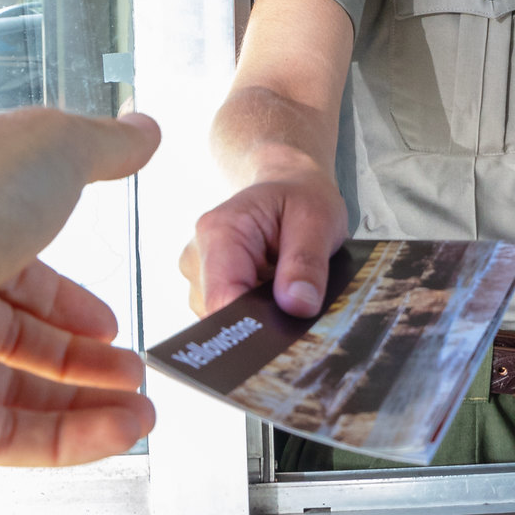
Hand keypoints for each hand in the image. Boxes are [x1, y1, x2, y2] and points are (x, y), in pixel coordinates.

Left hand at [0, 109, 161, 465]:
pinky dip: (67, 443)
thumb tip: (143, 132)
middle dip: (82, 359)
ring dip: (84, 406)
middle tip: (131, 373)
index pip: (16, 271)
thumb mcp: (50, 150)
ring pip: (15, 395)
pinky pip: (4, 439)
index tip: (109, 321)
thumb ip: (103, 148)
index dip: (67, 298)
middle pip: (17, 339)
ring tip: (141, 414)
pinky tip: (117, 434)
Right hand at [179, 176, 346, 318]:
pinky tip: (273, 289)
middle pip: (222, 314)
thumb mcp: (317, 220)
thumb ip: (306, 263)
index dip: (254, 323)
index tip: (286, 329)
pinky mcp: (206, 286)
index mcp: (219, 232)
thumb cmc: (300, 197)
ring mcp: (198, 273)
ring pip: (226, 318)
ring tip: (285, 284)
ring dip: (261, 312)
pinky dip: (256, 309)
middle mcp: (197, 255)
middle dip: (262, 317)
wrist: (287, 185)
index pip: (222, 298)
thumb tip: (298, 306)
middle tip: (298, 298)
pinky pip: (231, 313)